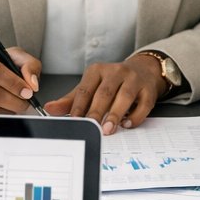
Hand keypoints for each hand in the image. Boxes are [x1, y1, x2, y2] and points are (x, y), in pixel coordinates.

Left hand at [46, 58, 162, 134]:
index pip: (85, 89)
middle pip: (104, 93)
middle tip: (91, 126)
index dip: (79, 106)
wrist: (143, 70)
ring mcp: (134, 79)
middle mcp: (116, 72)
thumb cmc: (113, 82)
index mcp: (97, 71)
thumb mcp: (90, 87)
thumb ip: (71, 100)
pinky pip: (143, 104)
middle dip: (97, 111)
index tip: (75, 120)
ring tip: (108, 128)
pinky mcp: (148, 89)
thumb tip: (50, 109)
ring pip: (125, 96)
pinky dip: (135, 116)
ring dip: (115, 114)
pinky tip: (127, 124)